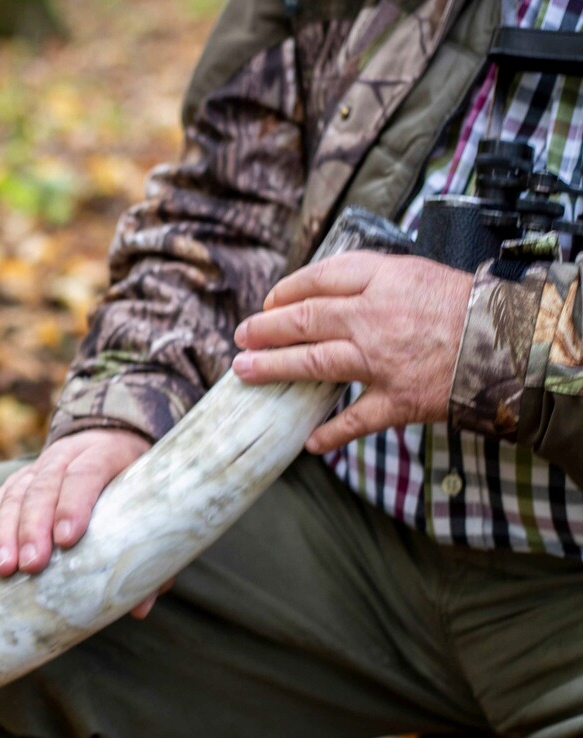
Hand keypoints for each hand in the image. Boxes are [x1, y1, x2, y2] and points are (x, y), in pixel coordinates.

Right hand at [0, 429, 155, 612]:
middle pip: (44, 487)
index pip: (85, 474)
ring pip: (14, 496)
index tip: (67, 539)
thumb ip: (148, 554)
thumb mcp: (150, 507)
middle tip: (32, 565)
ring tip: (4, 569)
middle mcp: (64, 457)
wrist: (111, 437)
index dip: (74, 504)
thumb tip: (139, 607)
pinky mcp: (14, 486)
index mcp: (104, 455)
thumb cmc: (133, 486)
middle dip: (35, 527)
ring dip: (6, 534)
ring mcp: (35, 470)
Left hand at [231, 251, 472, 452]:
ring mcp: (381, 362)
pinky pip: (354, 421)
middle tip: (242, 335)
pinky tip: (309, 442)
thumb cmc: (473, 306)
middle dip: (265, 328)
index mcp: (383, 280)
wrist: (515, 344)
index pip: (320, 279)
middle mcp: (374, 319)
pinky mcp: (397, 400)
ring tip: (245, 371)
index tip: (270, 301)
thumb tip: (333, 291)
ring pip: (313, 363)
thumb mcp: (422, 274)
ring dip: (273, 368)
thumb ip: (377, 281)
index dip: (287, 290)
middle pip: (304, 320)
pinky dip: (330, 434)